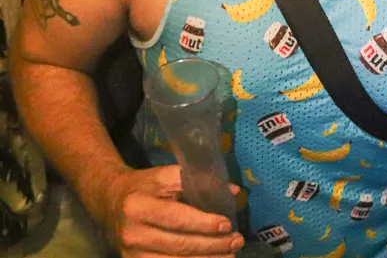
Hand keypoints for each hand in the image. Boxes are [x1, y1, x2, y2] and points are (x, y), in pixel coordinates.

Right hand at [101, 165, 243, 257]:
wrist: (109, 202)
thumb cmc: (143, 186)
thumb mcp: (165, 175)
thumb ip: (197, 180)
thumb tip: (233, 191)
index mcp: (138, 206)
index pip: (176, 218)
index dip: (203, 223)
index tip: (227, 224)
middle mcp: (132, 233)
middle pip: (178, 244)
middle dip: (212, 245)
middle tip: (237, 242)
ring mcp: (131, 254)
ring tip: (230, 255)